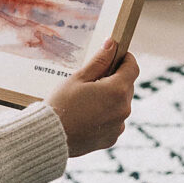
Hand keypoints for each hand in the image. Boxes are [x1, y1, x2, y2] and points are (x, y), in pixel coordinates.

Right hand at [45, 39, 138, 156]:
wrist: (51, 136)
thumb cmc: (62, 103)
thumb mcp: (79, 77)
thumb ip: (99, 61)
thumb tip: (112, 44)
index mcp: (117, 90)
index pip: (132, 68)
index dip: (126, 59)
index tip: (116, 55)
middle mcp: (123, 109)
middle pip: (127, 86)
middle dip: (114, 79)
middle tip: (93, 78)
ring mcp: (119, 126)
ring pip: (120, 104)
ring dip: (110, 98)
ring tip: (86, 99)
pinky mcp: (112, 138)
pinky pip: (114, 120)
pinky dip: (105, 115)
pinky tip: (86, 115)